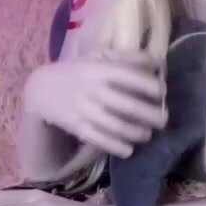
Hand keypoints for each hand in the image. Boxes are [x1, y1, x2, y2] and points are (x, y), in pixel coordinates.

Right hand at [24, 50, 167, 158]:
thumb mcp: (99, 56)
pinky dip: (116, 147)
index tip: (163, 92)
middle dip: (152, 115)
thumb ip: (128, 58)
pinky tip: (129, 149)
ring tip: (148, 134)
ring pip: (117, 126)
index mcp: (102, 70)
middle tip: (164, 119)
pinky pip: (100, 140)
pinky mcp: (77, 127)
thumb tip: (157, 62)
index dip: (152, 87)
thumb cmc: (78, 70)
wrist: (40, 89)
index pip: (132, 78)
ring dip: (138, 133)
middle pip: (129, 106)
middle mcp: (94, 90)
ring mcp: (85, 110)